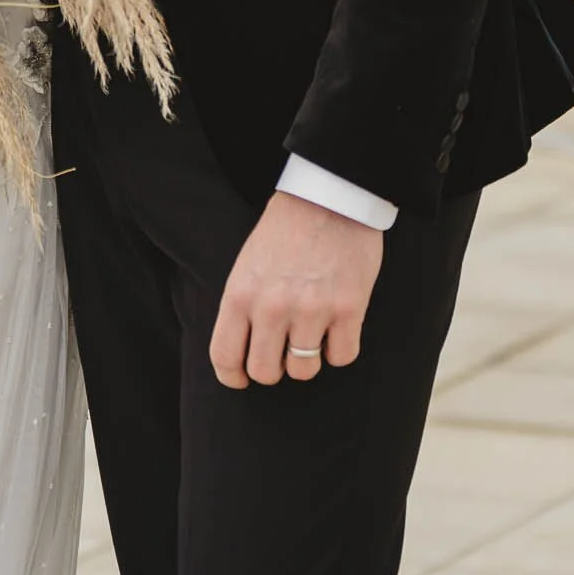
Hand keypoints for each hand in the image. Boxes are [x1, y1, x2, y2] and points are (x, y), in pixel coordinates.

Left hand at [210, 189, 383, 389]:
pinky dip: (339, 348)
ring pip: (303, 370)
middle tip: (282, 349)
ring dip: (308, 358)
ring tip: (311, 331)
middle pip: (266, 373)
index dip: (233, 376)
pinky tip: (337, 325)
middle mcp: (272, 306)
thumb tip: (241, 353)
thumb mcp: (248, 264)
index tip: (242, 378)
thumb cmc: (285, 230)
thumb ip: (242, 307)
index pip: (225, 357)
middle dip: (274, 368)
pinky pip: (341, 357)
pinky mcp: (348, 309)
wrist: (329, 196)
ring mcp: (311, 310)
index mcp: (241, 293)